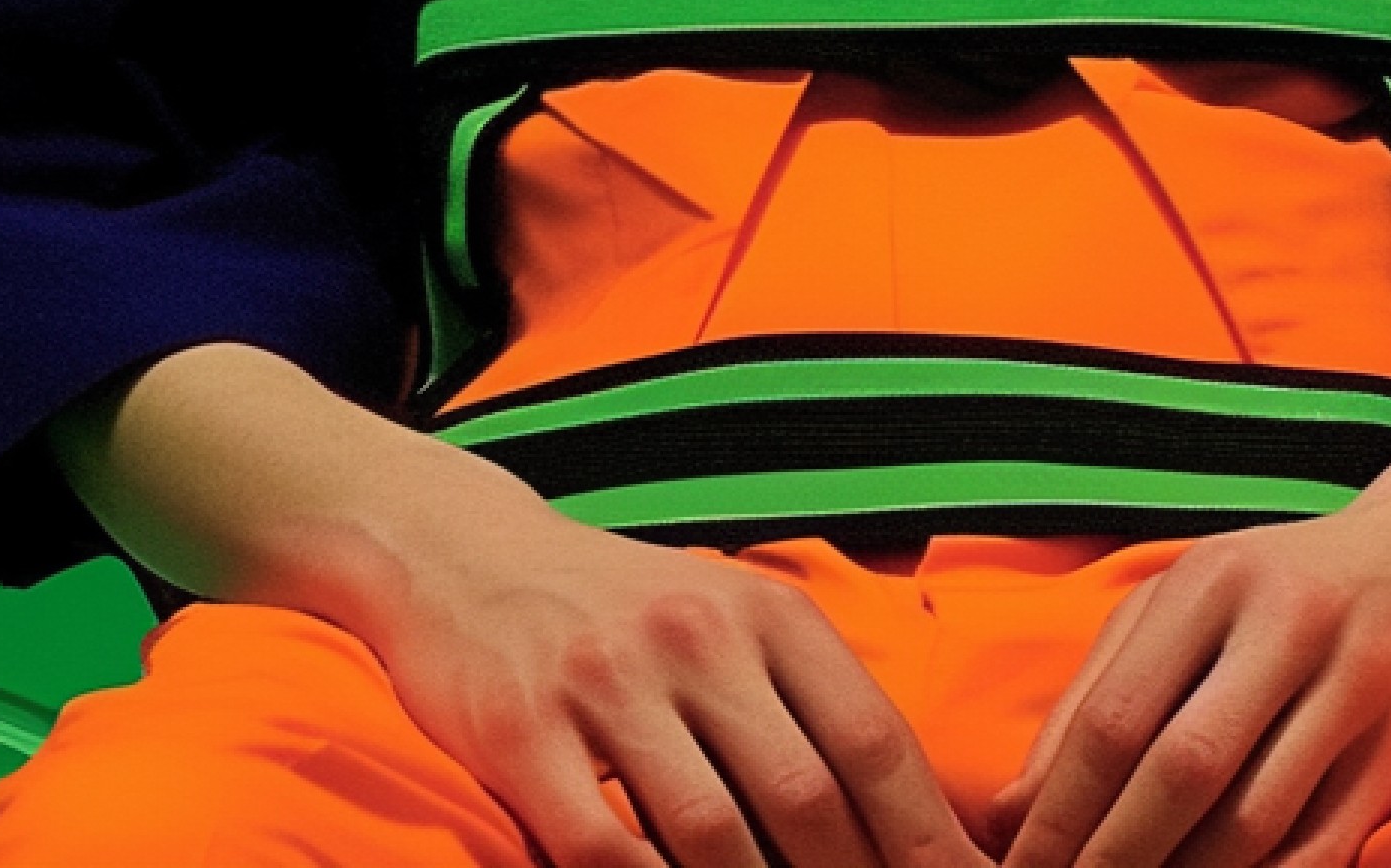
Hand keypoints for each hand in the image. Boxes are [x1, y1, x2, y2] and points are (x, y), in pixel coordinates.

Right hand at [383, 467, 990, 867]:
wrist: (465, 552)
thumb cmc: (618, 610)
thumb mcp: (724, 622)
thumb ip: (803, 704)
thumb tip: (902, 824)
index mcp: (763, 611)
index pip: (873, 740)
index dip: (925, 839)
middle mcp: (696, 634)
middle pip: (806, 796)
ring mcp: (609, 679)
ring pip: (712, 833)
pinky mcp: (525, 726)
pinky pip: (603, 845)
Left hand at [985, 496, 1390, 867]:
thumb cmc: (1280, 587)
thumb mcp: (1186, 604)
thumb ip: (1097, 690)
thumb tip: (1010, 809)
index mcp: (1210, 581)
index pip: (1115, 715)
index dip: (1059, 809)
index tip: (1020, 866)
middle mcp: (1284, 624)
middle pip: (1182, 770)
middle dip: (1114, 857)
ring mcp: (1354, 684)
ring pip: (1254, 822)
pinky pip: (1322, 848)